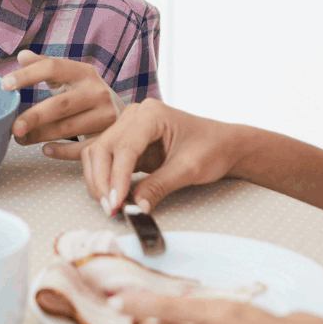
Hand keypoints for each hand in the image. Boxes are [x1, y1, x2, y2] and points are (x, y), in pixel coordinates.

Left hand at [1, 50, 124, 144]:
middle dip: (34, 117)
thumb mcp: (70, 76)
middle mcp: (97, 92)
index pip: (53, 67)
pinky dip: (61, 151)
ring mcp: (105, 116)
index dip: (27, 75)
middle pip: (60, 104)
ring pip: (68, 129)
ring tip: (21, 139)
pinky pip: (81, 149)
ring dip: (41, 136)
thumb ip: (46, 65)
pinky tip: (45, 149)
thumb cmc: (86, 93)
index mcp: (84, 72)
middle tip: (13, 127)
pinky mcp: (108, 137)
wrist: (126, 115)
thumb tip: (22, 55)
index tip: (4, 85)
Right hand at [69, 99, 240, 215]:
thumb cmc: (212, 148)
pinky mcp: (128, 143)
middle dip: (102, 181)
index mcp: (151, 114)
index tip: (116, 203)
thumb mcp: (189, 169)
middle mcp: (135, 116)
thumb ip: (160, 186)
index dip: (116, 177)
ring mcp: (129, 127)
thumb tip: (137, 207)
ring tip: (111, 205)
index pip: (124, 147)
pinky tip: (113, 197)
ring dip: (99, 181)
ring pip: (98, 153)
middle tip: (111, 208)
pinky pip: (107, 160)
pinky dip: (105, 179)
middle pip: (103, 148)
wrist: (224, 144)